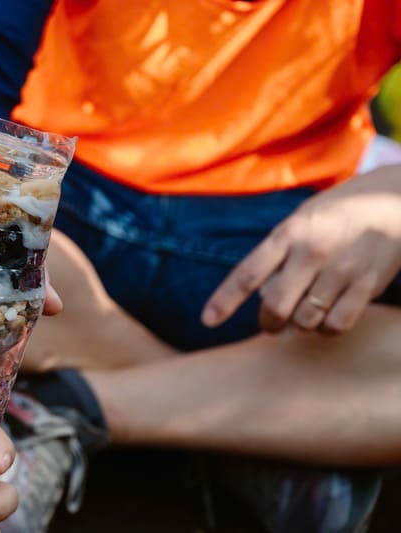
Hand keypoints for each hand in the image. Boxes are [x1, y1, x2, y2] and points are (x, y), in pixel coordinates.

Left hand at [203, 165, 400, 333]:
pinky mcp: (367, 285)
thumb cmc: (337, 214)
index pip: (247, 273)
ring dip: (300, 325)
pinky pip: (337, 325)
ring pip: (305, 320)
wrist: (394, 201)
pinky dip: (327, 329)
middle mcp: (312, 252)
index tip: (208, 320)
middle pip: (275, 306)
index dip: (224, 300)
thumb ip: (278, 255)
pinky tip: (329, 316)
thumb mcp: (300, 221)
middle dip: (268, 323)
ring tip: (307, 312)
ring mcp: (341, 269)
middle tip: (272, 324)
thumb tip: (261, 297)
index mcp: (288, 233)